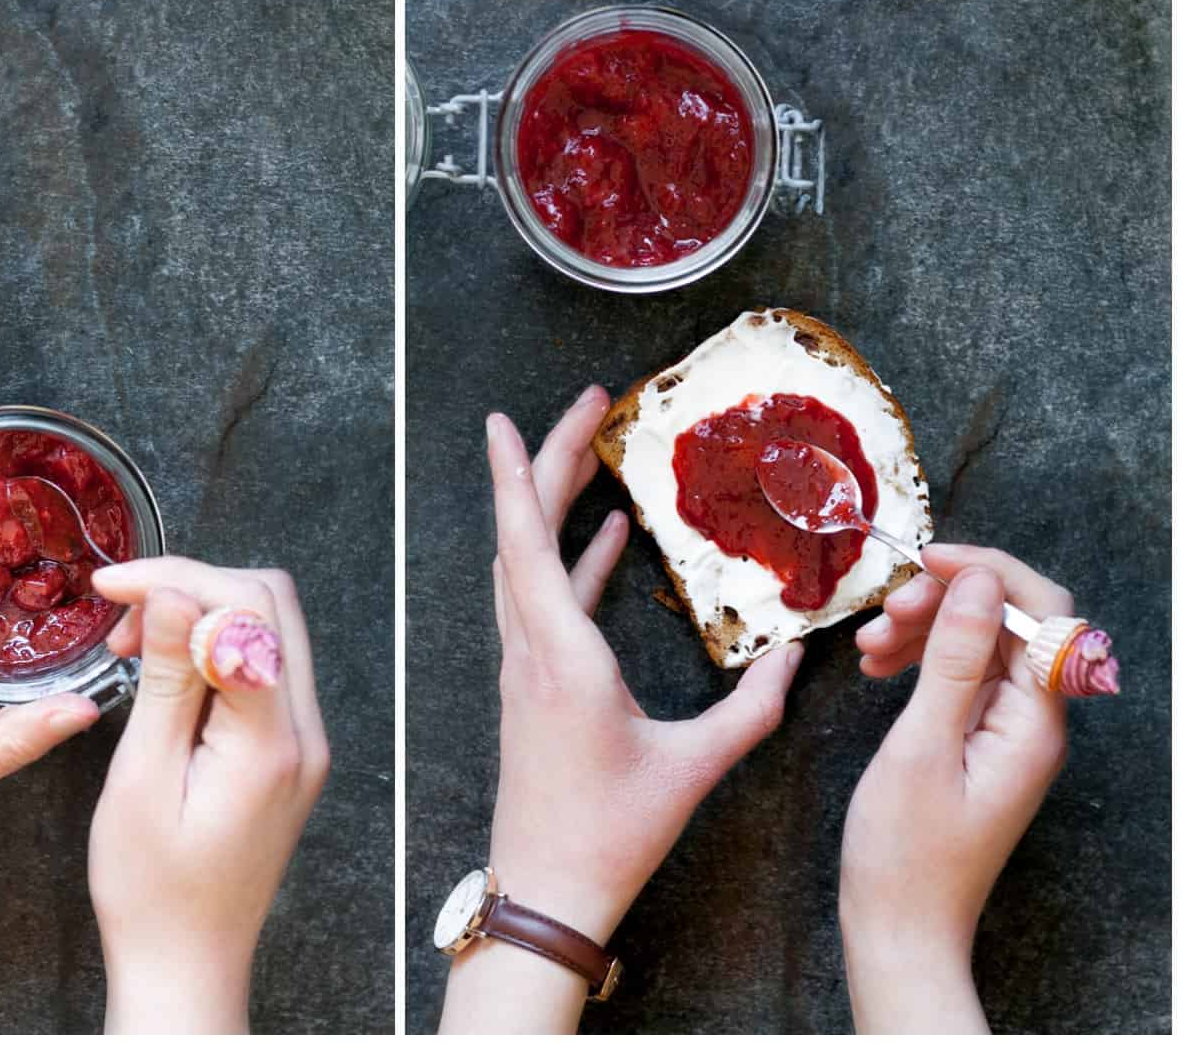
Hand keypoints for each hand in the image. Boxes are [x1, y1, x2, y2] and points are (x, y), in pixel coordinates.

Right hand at [87, 558, 329, 1033]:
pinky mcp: (290, 750)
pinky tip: (166, 672)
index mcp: (272, 741)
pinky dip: (217, 648)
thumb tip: (173, 592)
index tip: (111, 588)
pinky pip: (266, 667)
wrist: (188, 963)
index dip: (176, 578)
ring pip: (272, 627)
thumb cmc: (153, 890)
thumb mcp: (141, 779)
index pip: (245, 608)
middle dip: (192, 587)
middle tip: (120, 616)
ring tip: (133, 645)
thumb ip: (165, 680)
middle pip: (271, 602)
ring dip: (203, 614)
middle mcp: (306, 732)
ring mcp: (305, 740)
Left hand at [440, 389, 799, 1032]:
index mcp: (560, 656)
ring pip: (527, 562)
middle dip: (551, 463)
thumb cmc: (611, 833)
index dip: (517, 474)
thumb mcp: (693, 767)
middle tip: (587, 408)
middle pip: (525, 534)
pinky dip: (571, 559)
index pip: (528, 542)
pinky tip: (609, 538)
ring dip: (553, 505)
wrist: (546, 889)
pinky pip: (543, 599)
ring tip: (594, 456)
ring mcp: (524, 665)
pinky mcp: (532, 683)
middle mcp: (530, 648)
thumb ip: (750, 710)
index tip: (503, 420)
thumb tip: (794, 658)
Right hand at [841, 545, 1070, 1031]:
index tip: (925, 560)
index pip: (1042, 613)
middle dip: (945, 602)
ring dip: (923, 630)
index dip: (989, 573)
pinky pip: (958, 677)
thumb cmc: (906, 851)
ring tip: (865, 647)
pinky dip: (917, 660)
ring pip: (977, 645)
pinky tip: (874, 667)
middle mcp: (1033, 721)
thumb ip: (951, 659)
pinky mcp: (977, 742)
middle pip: (1008, 623)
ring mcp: (1006, 732)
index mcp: (1035, 722)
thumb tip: (976, 583)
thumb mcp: (921, 745)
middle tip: (882, 613)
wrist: (899, 926)